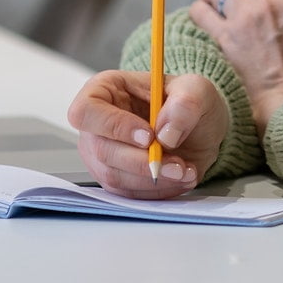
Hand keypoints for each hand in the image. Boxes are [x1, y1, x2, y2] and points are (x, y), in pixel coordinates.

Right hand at [67, 70, 228, 198]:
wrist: (196, 128)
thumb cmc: (185, 101)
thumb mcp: (196, 89)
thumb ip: (185, 104)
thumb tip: (166, 134)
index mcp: (104, 90)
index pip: (86, 111)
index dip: (114, 126)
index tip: (149, 136)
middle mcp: (95, 125)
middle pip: (101, 150)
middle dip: (141, 162)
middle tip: (176, 164)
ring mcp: (100, 154)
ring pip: (113, 176)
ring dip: (152, 179)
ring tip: (184, 171)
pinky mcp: (114, 178)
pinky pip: (127, 193)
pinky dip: (156, 190)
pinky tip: (179, 178)